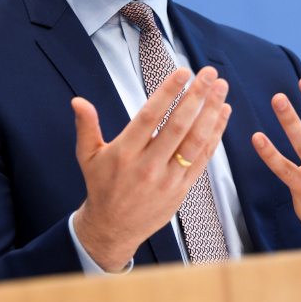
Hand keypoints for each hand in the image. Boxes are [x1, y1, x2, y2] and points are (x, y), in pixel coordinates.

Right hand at [72, 66, 231, 270]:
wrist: (113, 228)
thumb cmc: (101, 186)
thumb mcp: (87, 156)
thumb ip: (86, 126)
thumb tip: (78, 101)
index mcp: (124, 153)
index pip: (150, 116)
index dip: (168, 92)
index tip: (183, 72)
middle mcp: (148, 165)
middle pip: (178, 126)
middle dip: (196, 96)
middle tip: (209, 73)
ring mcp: (168, 178)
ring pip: (195, 141)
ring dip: (211, 112)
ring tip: (221, 88)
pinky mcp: (182, 188)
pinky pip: (203, 158)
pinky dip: (215, 135)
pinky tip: (222, 114)